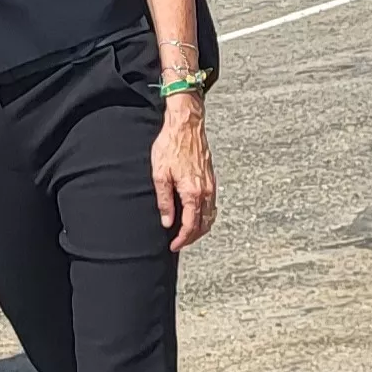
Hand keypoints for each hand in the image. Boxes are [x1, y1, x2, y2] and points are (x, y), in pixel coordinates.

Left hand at [151, 99, 216, 250]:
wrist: (186, 126)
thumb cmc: (170, 146)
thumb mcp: (160, 174)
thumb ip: (164, 201)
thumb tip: (167, 221)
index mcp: (193, 192)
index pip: (190, 225)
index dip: (182, 239)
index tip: (173, 245)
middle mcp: (206, 191)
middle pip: (203, 224)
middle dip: (192, 237)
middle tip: (179, 243)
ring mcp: (211, 185)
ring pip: (210, 216)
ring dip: (200, 228)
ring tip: (186, 233)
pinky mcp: (211, 179)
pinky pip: (212, 205)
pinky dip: (205, 216)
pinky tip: (196, 215)